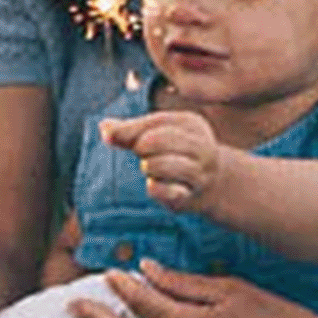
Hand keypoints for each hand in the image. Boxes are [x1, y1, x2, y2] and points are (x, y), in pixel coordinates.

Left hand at [102, 109, 223, 211]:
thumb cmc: (173, 153)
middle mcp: (201, 147)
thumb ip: (128, 130)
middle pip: (163, 140)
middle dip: (143, 146)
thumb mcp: (155, 135)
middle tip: (141, 154)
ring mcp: (199, 173)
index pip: (159, 121)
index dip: (132, 129)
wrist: (212, 185)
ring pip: (168, 165)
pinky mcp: (190, 197)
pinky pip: (171, 192)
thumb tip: (104, 127)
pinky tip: (151, 184)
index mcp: (191, 124)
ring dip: (150, 165)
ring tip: (147, 166)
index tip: (115, 137)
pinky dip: (155, 188)